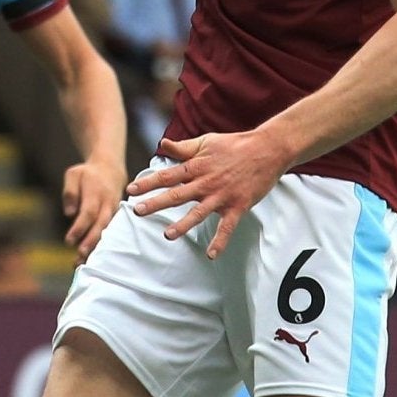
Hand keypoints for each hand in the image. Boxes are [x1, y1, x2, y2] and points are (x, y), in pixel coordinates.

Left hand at [63, 159, 125, 254]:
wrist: (111, 169)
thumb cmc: (87, 174)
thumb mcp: (74, 174)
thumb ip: (70, 192)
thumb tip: (69, 213)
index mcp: (96, 193)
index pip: (88, 213)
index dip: (80, 228)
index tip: (68, 241)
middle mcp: (108, 204)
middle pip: (101, 225)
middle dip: (91, 242)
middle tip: (80, 256)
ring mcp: (114, 212)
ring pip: (108, 232)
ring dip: (97, 247)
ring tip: (84, 262)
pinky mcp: (117, 218)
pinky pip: (111, 234)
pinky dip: (103, 246)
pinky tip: (92, 258)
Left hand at [126, 131, 286, 257]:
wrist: (266, 150)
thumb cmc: (234, 145)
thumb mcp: (205, 141)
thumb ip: (183, 147)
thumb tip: (162, 144)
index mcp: (196, 167)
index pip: (166, 175)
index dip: (147, 183)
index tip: (130, 189)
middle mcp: (205, 183)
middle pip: (176, 195)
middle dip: (155, 203)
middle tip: (137, 211)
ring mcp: (221, 196)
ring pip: (198, 213)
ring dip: (183, 225)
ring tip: (167, 235)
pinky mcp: (237, 206)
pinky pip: (227, 227)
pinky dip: (220, 241)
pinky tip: (211, 255)